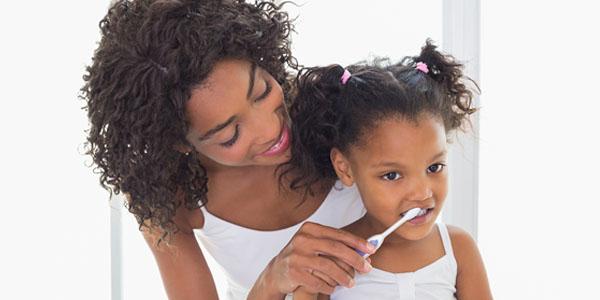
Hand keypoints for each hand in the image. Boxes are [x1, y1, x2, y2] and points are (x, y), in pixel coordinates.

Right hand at [251, 222, 374, 297]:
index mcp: (310, 229)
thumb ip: (336, 245)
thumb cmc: (301, 256)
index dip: (357, 242)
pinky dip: (328, 286)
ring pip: (328, 267)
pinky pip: (318, 281)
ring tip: (350, 283)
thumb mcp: (316, 245)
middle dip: (355, 259)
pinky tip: (333, 288)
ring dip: (343, 277)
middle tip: (366, 268)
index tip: (371, 248)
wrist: (277, 271)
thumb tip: (364, 251)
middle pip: (336, 249)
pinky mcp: (294, 272)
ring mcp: (297, 256)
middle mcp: (302, 240)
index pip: (338, 234)